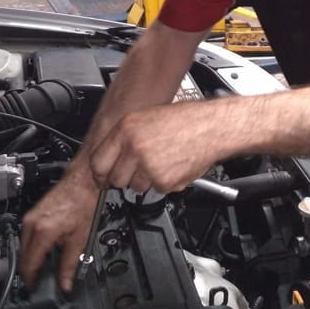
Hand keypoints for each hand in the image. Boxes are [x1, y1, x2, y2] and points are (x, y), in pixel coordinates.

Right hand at [19, 169, 98, 292]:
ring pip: (23, 247)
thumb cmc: (84, 203)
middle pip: (22, 257)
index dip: (31, 280)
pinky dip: (32, 247)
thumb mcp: (81, 239)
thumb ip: (70, 264)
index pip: (29, 264)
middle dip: (29, 271)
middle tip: (39, 283)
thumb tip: (66, 284)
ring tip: (43, 269)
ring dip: (30, 259)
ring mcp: (29, 218)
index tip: (34, 289)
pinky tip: (43, 251)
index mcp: (43, 232)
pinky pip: (26, 237)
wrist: (83, 182)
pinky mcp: (31, 215)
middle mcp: (31, 224)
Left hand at [90, 102, 220, 194]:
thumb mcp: (146, 118)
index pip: (98, 162)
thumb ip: (125, 137)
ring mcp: (148, 166)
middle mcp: (134, 148)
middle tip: (136, 171)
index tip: (101, 179)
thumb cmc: (185, 119)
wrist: (211, 127)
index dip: (99, 174)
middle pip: (116, 179)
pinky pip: (156, 189)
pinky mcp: (164, 181)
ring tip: (161, 162)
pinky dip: (164, 183)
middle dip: (124, 179)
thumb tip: (112, 155)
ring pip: (136, 187)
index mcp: (126, 130)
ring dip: (145, 180)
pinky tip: (173, 166)